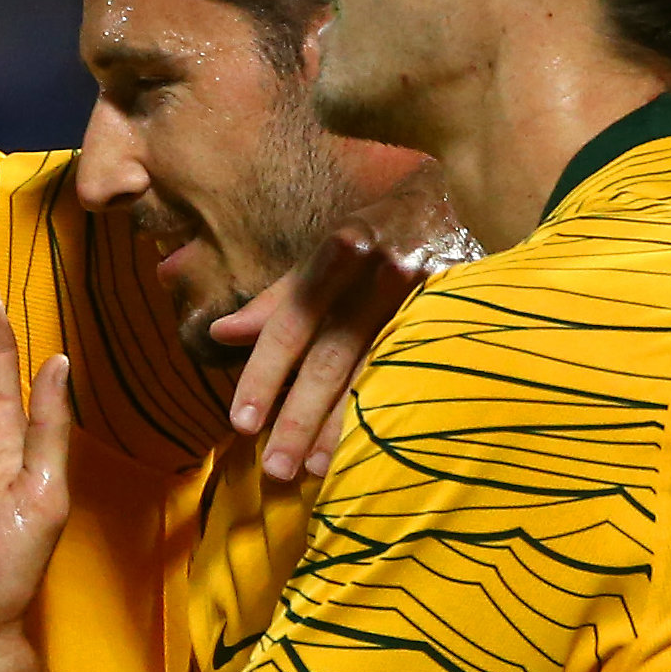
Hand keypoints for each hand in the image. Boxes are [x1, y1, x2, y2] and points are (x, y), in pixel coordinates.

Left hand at [211, 207, 438, 481]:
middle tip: (274, 467)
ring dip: (340, 426)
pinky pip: (411, 373)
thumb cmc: (370, 233)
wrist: (448, 201)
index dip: (264, 373)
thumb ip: (277, 298)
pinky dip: (386, 411)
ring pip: (373, 372)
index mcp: (340, 248)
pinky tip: (368, 446)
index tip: (241, 422)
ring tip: (313, 470)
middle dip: (299, 415)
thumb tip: (221, 334)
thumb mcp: (321, 253)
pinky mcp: (449, 316)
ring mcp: (422, 297)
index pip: (293, 321)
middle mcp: (381, 271)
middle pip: (331, 356)